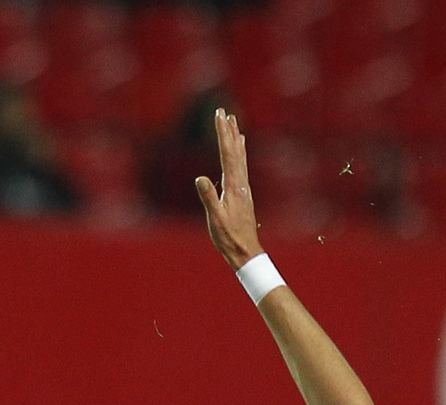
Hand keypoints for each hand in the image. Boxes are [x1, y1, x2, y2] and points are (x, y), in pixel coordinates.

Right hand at [195, 109, 263, 270]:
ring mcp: (243, 187)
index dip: (222, 134)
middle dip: (228, 131)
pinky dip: (239, 153)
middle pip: (235, 151)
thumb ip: (208, 198)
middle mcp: (240, 183)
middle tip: (224, 112)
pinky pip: (241, 166)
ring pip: (239, 157)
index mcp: (233, 186)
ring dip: (235, 139)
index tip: (219, 116)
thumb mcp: (215, 219)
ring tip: (234, 123)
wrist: (245, 251)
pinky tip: (240, 150)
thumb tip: (200, 178)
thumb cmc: (229, 237)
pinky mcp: (242, 193)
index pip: (227, 154)